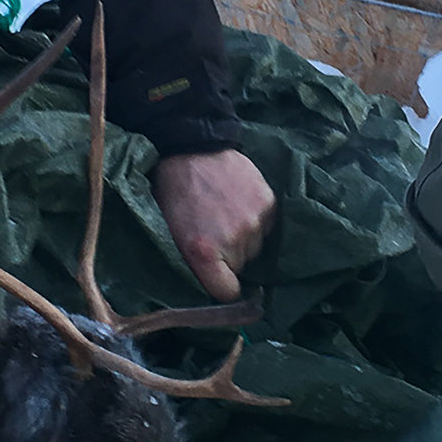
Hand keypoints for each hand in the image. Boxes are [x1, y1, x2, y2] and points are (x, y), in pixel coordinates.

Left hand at [152, 149, 274, 301]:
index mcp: (203, 253)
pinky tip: (241, 203)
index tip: (220, 279)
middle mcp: (234, 241)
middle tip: (215, 233)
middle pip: (243, 268)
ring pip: (257, 247)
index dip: (223, 287)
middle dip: (231, 257)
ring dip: (245, 238)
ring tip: (227, 215)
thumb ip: (195, 263)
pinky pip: (268, 226)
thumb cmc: (175, 194)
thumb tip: (215, 284)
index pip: (227, 293)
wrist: (193, 148)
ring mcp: (255, 222)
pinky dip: (257, 219)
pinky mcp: (269, 203)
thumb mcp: (173, 234)